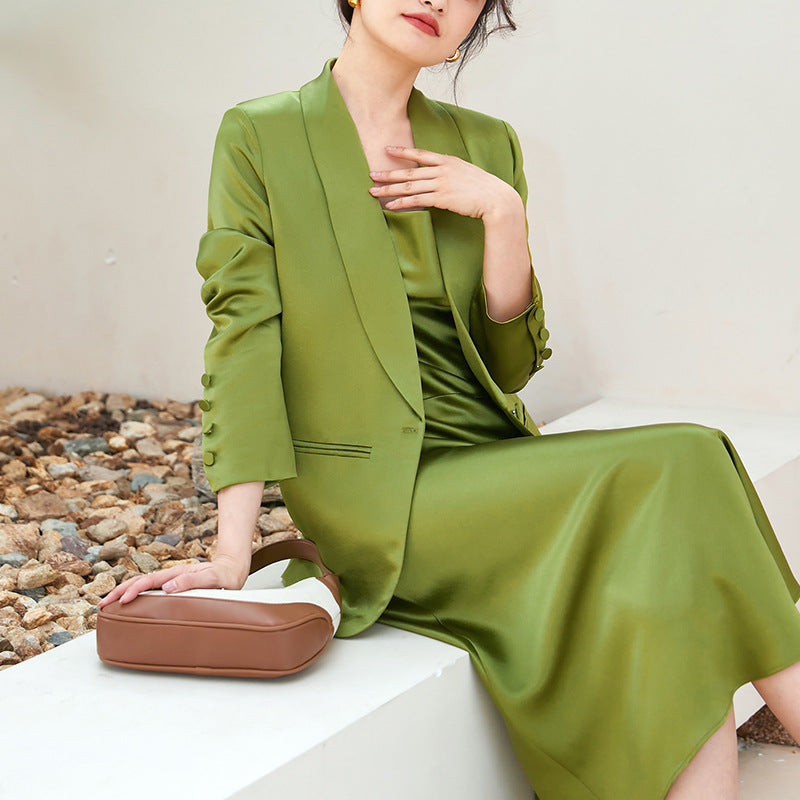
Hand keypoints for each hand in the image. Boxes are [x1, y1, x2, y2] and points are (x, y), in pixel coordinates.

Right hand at [96, 554, 248, 608]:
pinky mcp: (172, 587)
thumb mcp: (212, 578)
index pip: (148, 581)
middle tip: (101, 606)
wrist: (231, 570)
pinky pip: (149, 591)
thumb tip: (168, 587)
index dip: (133, 590)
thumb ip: (192, 580)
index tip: (121, 601)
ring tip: (107, 605)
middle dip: (117, 592)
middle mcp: (169, 577)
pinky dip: (134, 596)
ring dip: (122, 593)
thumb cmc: (223, 576)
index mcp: (176, 574)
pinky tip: (128, 605)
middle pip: (138, 582)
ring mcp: (169, 581)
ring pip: (141, 586)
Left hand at [367, 145, 520, 219]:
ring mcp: (441, 183)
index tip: (387, 150)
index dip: (403, 151)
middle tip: (371, 174)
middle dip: (388, 173)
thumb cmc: (485, 189)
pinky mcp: (442, 198)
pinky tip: (390, 206)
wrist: (496, 199)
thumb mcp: (468, 173)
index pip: (421, 154)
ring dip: (389, 189)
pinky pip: (417, 200)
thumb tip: (442, 177)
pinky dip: (401, 203)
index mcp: (448, 161)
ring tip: (373, 192)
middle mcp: (442, 170)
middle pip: (409, 171)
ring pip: (409, 185)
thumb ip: (452, 173)